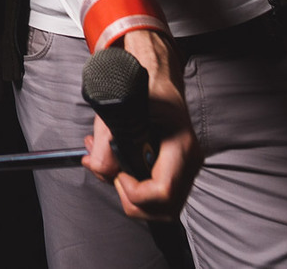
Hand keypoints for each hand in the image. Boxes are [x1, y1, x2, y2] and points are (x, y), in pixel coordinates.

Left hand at [82, 30, 201, 220]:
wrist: (157, 77)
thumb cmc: (143, 87)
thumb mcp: (119, 108)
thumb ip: (104, 141)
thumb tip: (97, 167)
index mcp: (179, 145)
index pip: (163, 192)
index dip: (135, 193)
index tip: (119, 176)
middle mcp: (189, 161)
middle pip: (165, 208)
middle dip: (133, 200)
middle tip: (115, 175)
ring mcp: (186, 167)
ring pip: (163, 208)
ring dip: (133, 198)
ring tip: (114, 170)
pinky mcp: (178, 170)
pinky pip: (161, 196)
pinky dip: (138, 191)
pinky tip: (120, 169)